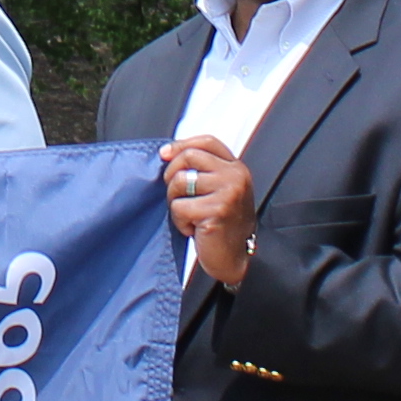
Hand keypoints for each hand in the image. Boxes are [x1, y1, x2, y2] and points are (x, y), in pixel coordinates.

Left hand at [159, 133, 252, 288]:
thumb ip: (203, 170)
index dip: (181, 145)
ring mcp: (227, 193)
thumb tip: (165, 153)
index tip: (164, 154)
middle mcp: (235, 177)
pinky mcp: (216, 211)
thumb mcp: (218, 190)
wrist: (234, 258)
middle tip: (177, 196)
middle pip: (189, 157)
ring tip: (189, 216)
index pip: (207, 142)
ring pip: (180, 181)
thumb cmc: (221, 224)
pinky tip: (194, 230)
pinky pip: (179, 207)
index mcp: (236, 168)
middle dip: (173, 175)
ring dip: (175, 202)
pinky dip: (180, 221)